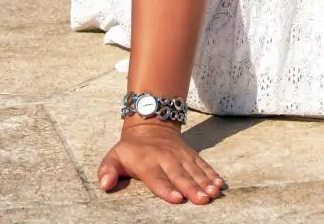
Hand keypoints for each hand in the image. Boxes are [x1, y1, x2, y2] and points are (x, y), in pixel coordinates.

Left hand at [97, 121, 225, 204]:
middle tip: (202, 199)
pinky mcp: (190, 155)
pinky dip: (212, 173)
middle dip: (192, 188)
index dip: (167, 189)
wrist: (150, 123)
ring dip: (205, 182)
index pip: (157, 179)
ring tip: (214, 193)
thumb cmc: (130, 149)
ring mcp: (180, 156)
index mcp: (147, 164)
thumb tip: (104, 184)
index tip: (177, 198)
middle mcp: (166, 160)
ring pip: (194, 170)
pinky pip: (203, 164)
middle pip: (180, 176)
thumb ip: (107, 171)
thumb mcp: (113, 157)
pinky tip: (219, 183)